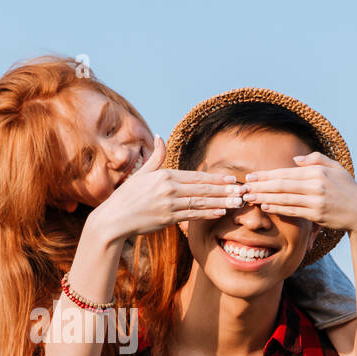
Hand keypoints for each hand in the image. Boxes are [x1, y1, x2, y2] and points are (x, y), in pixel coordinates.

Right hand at [89, 134, 243, 241]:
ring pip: (201, 202)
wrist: (114, 219)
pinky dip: (207, 214)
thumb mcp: (141, 173)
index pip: (196, 176)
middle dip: (224, 190)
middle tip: (242, 191)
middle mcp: (169, 188)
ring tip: (237, 203)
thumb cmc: (126, 197)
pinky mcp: (167, 219)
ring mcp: (169, 204)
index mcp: (165, 175)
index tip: (231, 179)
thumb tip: (160, 136)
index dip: (215, 178)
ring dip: (221, 202)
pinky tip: (220, 213)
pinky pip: (192, 215)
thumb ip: (155, 156)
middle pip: (203, 188)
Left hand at [242, 153, 356, 236]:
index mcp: (318, 171)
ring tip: (249, 197)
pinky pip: (292, 211)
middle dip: (260, 186)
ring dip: (264, 198)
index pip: (286, 172)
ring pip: (284, 198)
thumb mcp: (336, 168)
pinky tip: (265, 206)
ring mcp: (316, 201)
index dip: (266, 175)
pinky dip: (277, 208)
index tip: (251, 176)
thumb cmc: (347, 189)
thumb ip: (316, 159)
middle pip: (281, 185)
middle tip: (244, 188)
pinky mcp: (317, 215)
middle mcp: (316, 185)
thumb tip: (295, 161)